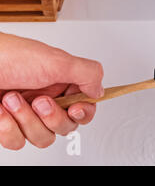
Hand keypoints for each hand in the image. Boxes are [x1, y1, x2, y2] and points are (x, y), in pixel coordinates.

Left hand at [0, 33, 103, 149]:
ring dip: (25, 120)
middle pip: (66, 126)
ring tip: (12, 100)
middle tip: (39, 101)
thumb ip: (88, 74)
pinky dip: (7, 127)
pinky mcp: (7, 125)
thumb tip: (101, 91)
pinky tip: (0, 110)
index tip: (75, 108)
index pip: (85, 106)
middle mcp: (47, 99)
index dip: (83, 112)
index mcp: (62, 83)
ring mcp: (26, 114)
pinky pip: (16, 141)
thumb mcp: (57, 61)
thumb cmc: (10, 57)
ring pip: (42, 137)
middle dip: (51, 117)